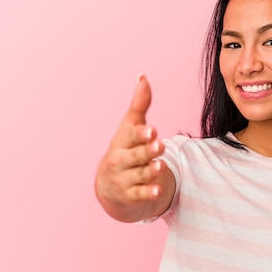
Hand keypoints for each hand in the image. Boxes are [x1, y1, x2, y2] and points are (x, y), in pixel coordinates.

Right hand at [95, 75, 173, 221]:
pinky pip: (139, 194)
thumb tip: (143, 76)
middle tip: (159, 145)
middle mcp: (121, 159)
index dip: (141, 133)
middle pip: (135, 155)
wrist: (110, 185)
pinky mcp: (130, 195)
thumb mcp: (130, 128)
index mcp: (122, 141)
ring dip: (150, 171)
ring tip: (161, 166)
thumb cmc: (125, 150)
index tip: (151, 130)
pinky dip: (148, 193)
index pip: (131, 135)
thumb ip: (139, 105)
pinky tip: (158, 191)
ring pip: (139, 175)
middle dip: (147, 151)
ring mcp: (124, 179)